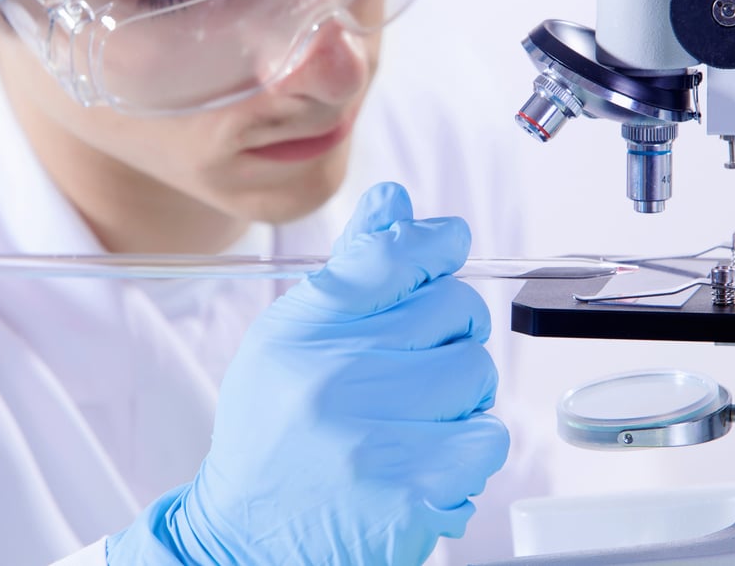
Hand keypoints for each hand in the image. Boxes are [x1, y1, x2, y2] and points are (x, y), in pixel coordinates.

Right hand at [107, 182, 509, 564]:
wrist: (247, 536)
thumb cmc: (274, 430)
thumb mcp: (289, 341)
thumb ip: (352, 271)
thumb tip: (396, 201)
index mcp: (301, 332)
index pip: (390, 254)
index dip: (435, 241)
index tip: (449, 243)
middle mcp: (334, 379)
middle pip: (454, 308)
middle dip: (450, 330)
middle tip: (418, 361)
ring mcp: (374, 438)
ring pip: (477, 372)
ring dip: (462, 392)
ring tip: (416, 415)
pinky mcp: (410, 493)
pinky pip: (488, 438)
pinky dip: (469, 445)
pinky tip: (426, 456)